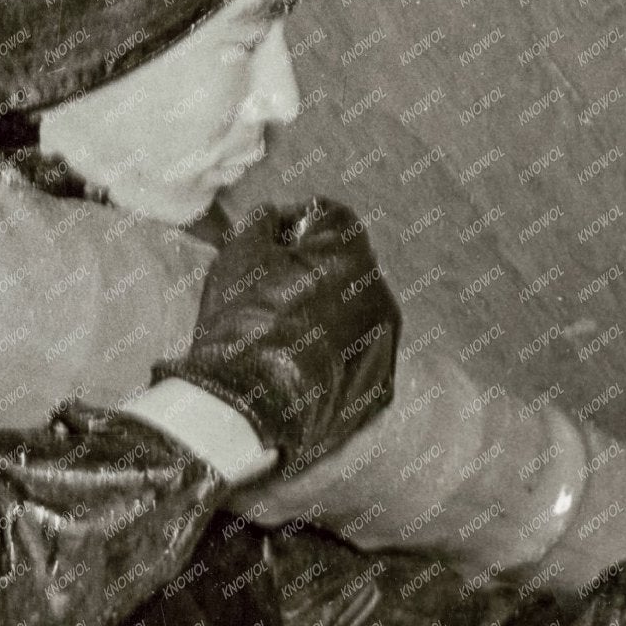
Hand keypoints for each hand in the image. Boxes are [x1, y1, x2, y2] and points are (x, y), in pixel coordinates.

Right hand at [154, 198, 398, 477]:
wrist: (247, 407)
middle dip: (313, 272)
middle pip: (347, 268)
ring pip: (356, 316)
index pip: (330, 218)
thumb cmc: (242, 323)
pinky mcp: (380, 390)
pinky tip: (300, 369)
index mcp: (352, 252)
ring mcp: (386, 346)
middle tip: (271, 292)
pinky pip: (359, 361)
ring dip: (327, 316)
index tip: (270, 244)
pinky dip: (335, 359)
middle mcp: (382, 295)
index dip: (294, 225)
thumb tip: (275, 220)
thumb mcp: (239, 251)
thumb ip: (264, 222)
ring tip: (283, 337)